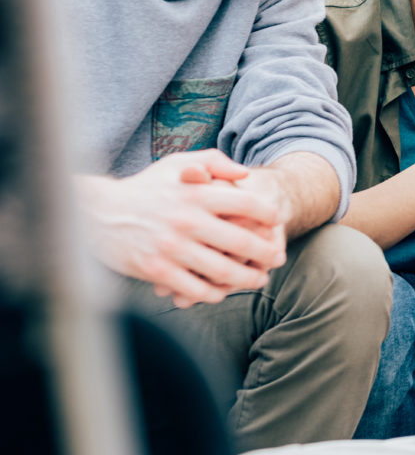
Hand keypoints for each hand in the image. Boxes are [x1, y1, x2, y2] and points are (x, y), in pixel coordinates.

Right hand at [77, 150, 284, 307]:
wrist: (96, 213)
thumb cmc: (145, 188)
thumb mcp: (176, 164)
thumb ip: (213, 161)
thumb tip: (245, 173)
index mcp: (196, 193)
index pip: (247, 204)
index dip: (269, 215)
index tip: (277, 224)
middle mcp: (187, 220)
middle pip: (242, 242)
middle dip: (266, 254)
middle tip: (277, 259)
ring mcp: (171, 247)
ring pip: (222, 270)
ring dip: (246, 279)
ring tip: (258, 279)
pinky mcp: (156, 270)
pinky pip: (196, 289)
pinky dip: (214, 293)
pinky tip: (222, 291)